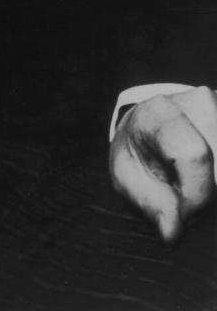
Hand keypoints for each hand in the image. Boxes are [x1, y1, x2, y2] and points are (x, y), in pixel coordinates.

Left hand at [109, 86, 216, 240]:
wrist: (148, 125)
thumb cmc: (136, 152)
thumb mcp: (126, 176)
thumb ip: (149, 202)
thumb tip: (173, 231)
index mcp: (159, 112)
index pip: (194, 154)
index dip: (196, 195)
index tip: (185, 217)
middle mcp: (197, 102)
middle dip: (211, 197)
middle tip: (188, 201)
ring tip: (197, 185)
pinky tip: (209, 175)